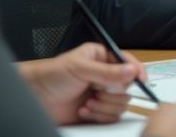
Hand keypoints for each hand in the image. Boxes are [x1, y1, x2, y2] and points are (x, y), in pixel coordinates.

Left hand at [17, 42, 145, 124]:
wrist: (34, 97)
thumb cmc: (52, 75)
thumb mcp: (80, 68)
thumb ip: (107, 71)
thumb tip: (131, 71)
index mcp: (103, 58)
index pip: (128, 63)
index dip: (136, 71)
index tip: (140, 80)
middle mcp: (105, 76)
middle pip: (127, 87)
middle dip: (112, 93)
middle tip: (97, 91)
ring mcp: (102, 94)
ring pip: (121, 104)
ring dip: (103, 106)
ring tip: (87, 101)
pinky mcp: (97, 111)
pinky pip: (111, 117)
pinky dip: (97, 115)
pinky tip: (83, 110)